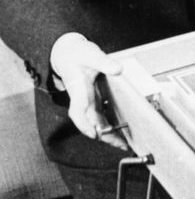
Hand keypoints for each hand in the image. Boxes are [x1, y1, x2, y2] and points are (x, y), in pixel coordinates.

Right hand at [50, 33, 126, 148]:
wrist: (67, 53)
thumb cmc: (77, 54)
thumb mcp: (90, 54)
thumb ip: (103, 62)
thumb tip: (118, 69)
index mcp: (78, 89)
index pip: (78, 110)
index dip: (84, 124)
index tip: (93, 134)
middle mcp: (81, 99)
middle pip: (90, 122)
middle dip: (104, 135)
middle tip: (121, 145)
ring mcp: (86, 101)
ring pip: (95, 121)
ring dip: (108, 133)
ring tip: (124, 143)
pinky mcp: (92, 100)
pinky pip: (100, 115)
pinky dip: (109, 123)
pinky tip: (121, 129)